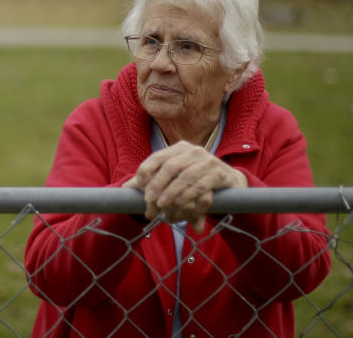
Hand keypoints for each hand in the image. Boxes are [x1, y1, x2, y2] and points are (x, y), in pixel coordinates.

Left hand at [124, 141, 246, 232]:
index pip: (157, 157)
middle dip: (157, 183)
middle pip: (170, 166)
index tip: (138, 185)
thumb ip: (152, 182)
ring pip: (185, 176)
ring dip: (172, 192)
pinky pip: (201, 185)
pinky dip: (188, 195)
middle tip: (149, 199)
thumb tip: (124, 190)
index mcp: (178, 148)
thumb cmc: (195, 179)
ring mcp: (207, 160)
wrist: (228, 181)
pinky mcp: (219, 173)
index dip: (146, 170)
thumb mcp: (174, 178)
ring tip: (162, 205)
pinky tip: (181, 204)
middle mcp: (193, 150)